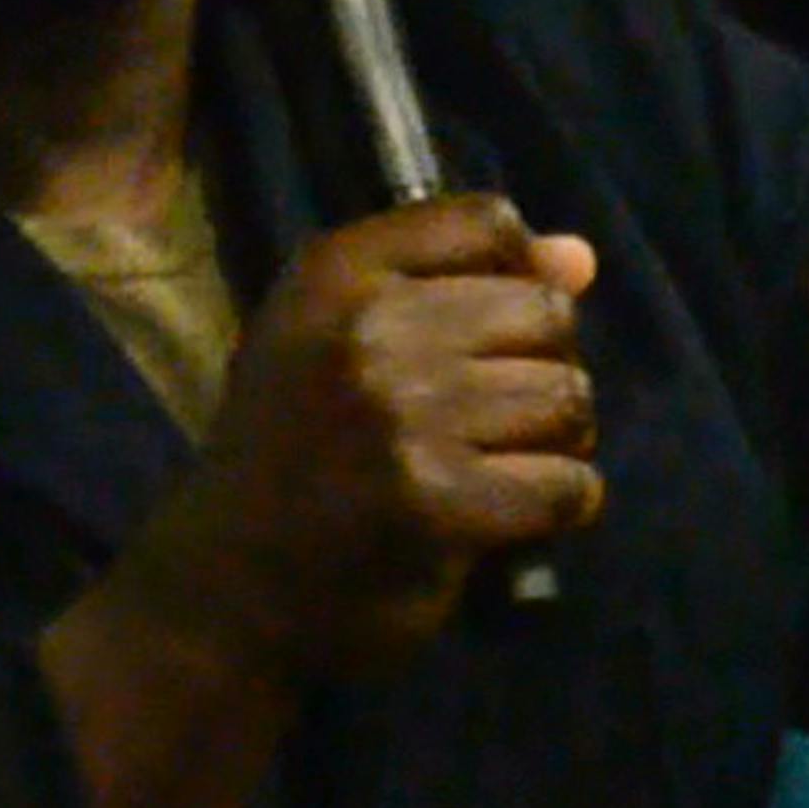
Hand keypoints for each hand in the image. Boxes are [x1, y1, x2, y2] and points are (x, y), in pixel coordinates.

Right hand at [115, 192, 600, 683]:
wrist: (227, 586)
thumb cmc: (290, 454)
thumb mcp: (336, 341)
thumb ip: (457, 284)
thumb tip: (581, 258)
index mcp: (333, 273)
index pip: (486, 221)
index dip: (519, 274)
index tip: (495, 331)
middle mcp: (367, 329)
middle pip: (544, 312)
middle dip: (541, 368)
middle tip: (497, 420)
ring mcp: (403, 416)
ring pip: (565, 398)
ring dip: (555, 441)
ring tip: (503, 467)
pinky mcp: (438, 502)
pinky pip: (564, 484)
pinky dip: (559, 506)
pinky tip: (511, 518)